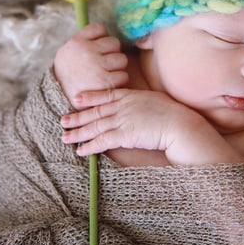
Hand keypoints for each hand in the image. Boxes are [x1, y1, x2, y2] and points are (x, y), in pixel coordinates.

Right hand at [53, 24, 128, 103]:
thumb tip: (103, 31)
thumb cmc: (67, 74)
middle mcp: (87, 52)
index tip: (96, 48)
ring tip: (105, 74)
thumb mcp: (68, 51)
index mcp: (77, 42)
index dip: (100, 39)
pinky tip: (108, 83)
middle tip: (102, 63)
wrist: (58, 99)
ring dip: (117, 68)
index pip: (99, 29)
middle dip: (111, 53)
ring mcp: (97, 66)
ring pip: (122, 59)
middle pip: (114, 43)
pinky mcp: (105, 82)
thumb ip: (84, 39)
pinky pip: (123, 76)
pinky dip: (118, 81)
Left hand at [61, 89, 243, 165]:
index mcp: (131, 95)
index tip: (76, 99)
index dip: (89, 97)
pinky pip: (102, 141)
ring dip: (78, 133)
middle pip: (95, 112)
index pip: (105, 94)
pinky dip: (90, 146)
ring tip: (66, 137)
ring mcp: (123, 120)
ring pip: (95, 126)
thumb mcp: (156, 101)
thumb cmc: (174, 115)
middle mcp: (123, 106)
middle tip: (64, 121)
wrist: (180, 124)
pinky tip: (81, 150)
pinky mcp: (124, 135)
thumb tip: (140, 106)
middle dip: (78, 117)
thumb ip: (143, 102)